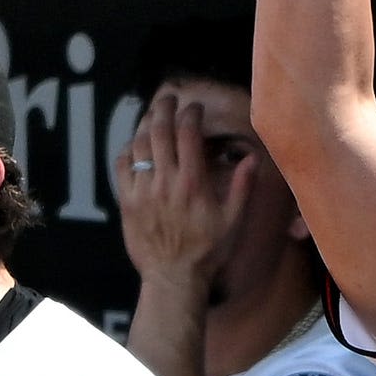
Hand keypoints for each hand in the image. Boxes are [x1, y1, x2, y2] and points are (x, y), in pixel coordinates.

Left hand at [117, 89, 252, 295]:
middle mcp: (166, 181)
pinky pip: (121, 165)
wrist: (174, 278)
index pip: (188, 133)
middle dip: (164, 107)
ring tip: (152, 114)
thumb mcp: (234, 221)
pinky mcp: (126, 201)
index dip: (190, 113)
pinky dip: (128, 149)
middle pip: (160, 130)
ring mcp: (142, 190)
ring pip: (139, 144)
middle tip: (169, 97)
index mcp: (193, 182)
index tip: (195, 108)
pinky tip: (135, 145)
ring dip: (145, 123)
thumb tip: (253, 158)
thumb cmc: (208, 252)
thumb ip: (242, 186)